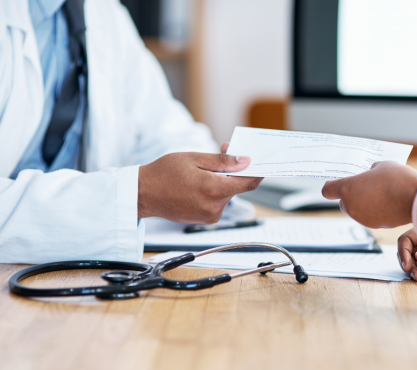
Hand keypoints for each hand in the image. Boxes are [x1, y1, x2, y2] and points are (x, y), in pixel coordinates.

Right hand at [138, 152, 261, 222]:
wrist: (144, 194)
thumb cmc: (164, 174)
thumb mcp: (194, 159)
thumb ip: (223, 161)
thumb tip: (245, 161)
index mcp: (214, 189)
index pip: (248, 182)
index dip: (258, 172)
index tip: (263, 163)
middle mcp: (215, 206)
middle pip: (237, 187)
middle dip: (234, 171)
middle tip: (223, 153)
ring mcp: (210, 216)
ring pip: (227, 194)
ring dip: (222, 181)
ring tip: (203, 170)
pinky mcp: (205, 219)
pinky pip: (218, 202)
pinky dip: (214, 191)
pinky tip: (199, 183)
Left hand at [321, 161, 416, 227]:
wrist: (416, 199)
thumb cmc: (398, 179)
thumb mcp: (381, 165)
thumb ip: (370, 171)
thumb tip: (370, 175)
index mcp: (347, 189)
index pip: (328, 190)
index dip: (331, 187)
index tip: (336, 184)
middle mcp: (351, 206)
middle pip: (343, 202)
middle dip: (351, 196)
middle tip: (365, 187)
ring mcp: (361, 218)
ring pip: (357, 211)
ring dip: (364, 204)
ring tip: (381, 194)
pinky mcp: (374, 226)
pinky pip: (369, 217)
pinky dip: (374, 212)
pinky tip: (387, 203)